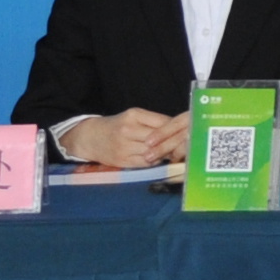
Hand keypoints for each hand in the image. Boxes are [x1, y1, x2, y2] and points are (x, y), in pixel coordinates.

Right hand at [69, 109, 186, 168]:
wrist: (91, 138)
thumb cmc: (117, 126)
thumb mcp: (134, 117)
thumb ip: (154, 122)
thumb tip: (178, 130)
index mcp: (134, 115)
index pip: (163, 123)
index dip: (177, 130)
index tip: (188, 133)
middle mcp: (128, 130)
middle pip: (159, 139)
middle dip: (174, 143)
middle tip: (187, 146)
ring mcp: (125, 147)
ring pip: (154, 153)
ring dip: (166, 154)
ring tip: (176, 154)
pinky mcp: (123, 161)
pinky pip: (145, 164)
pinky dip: (155, 162)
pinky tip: (160, 160)